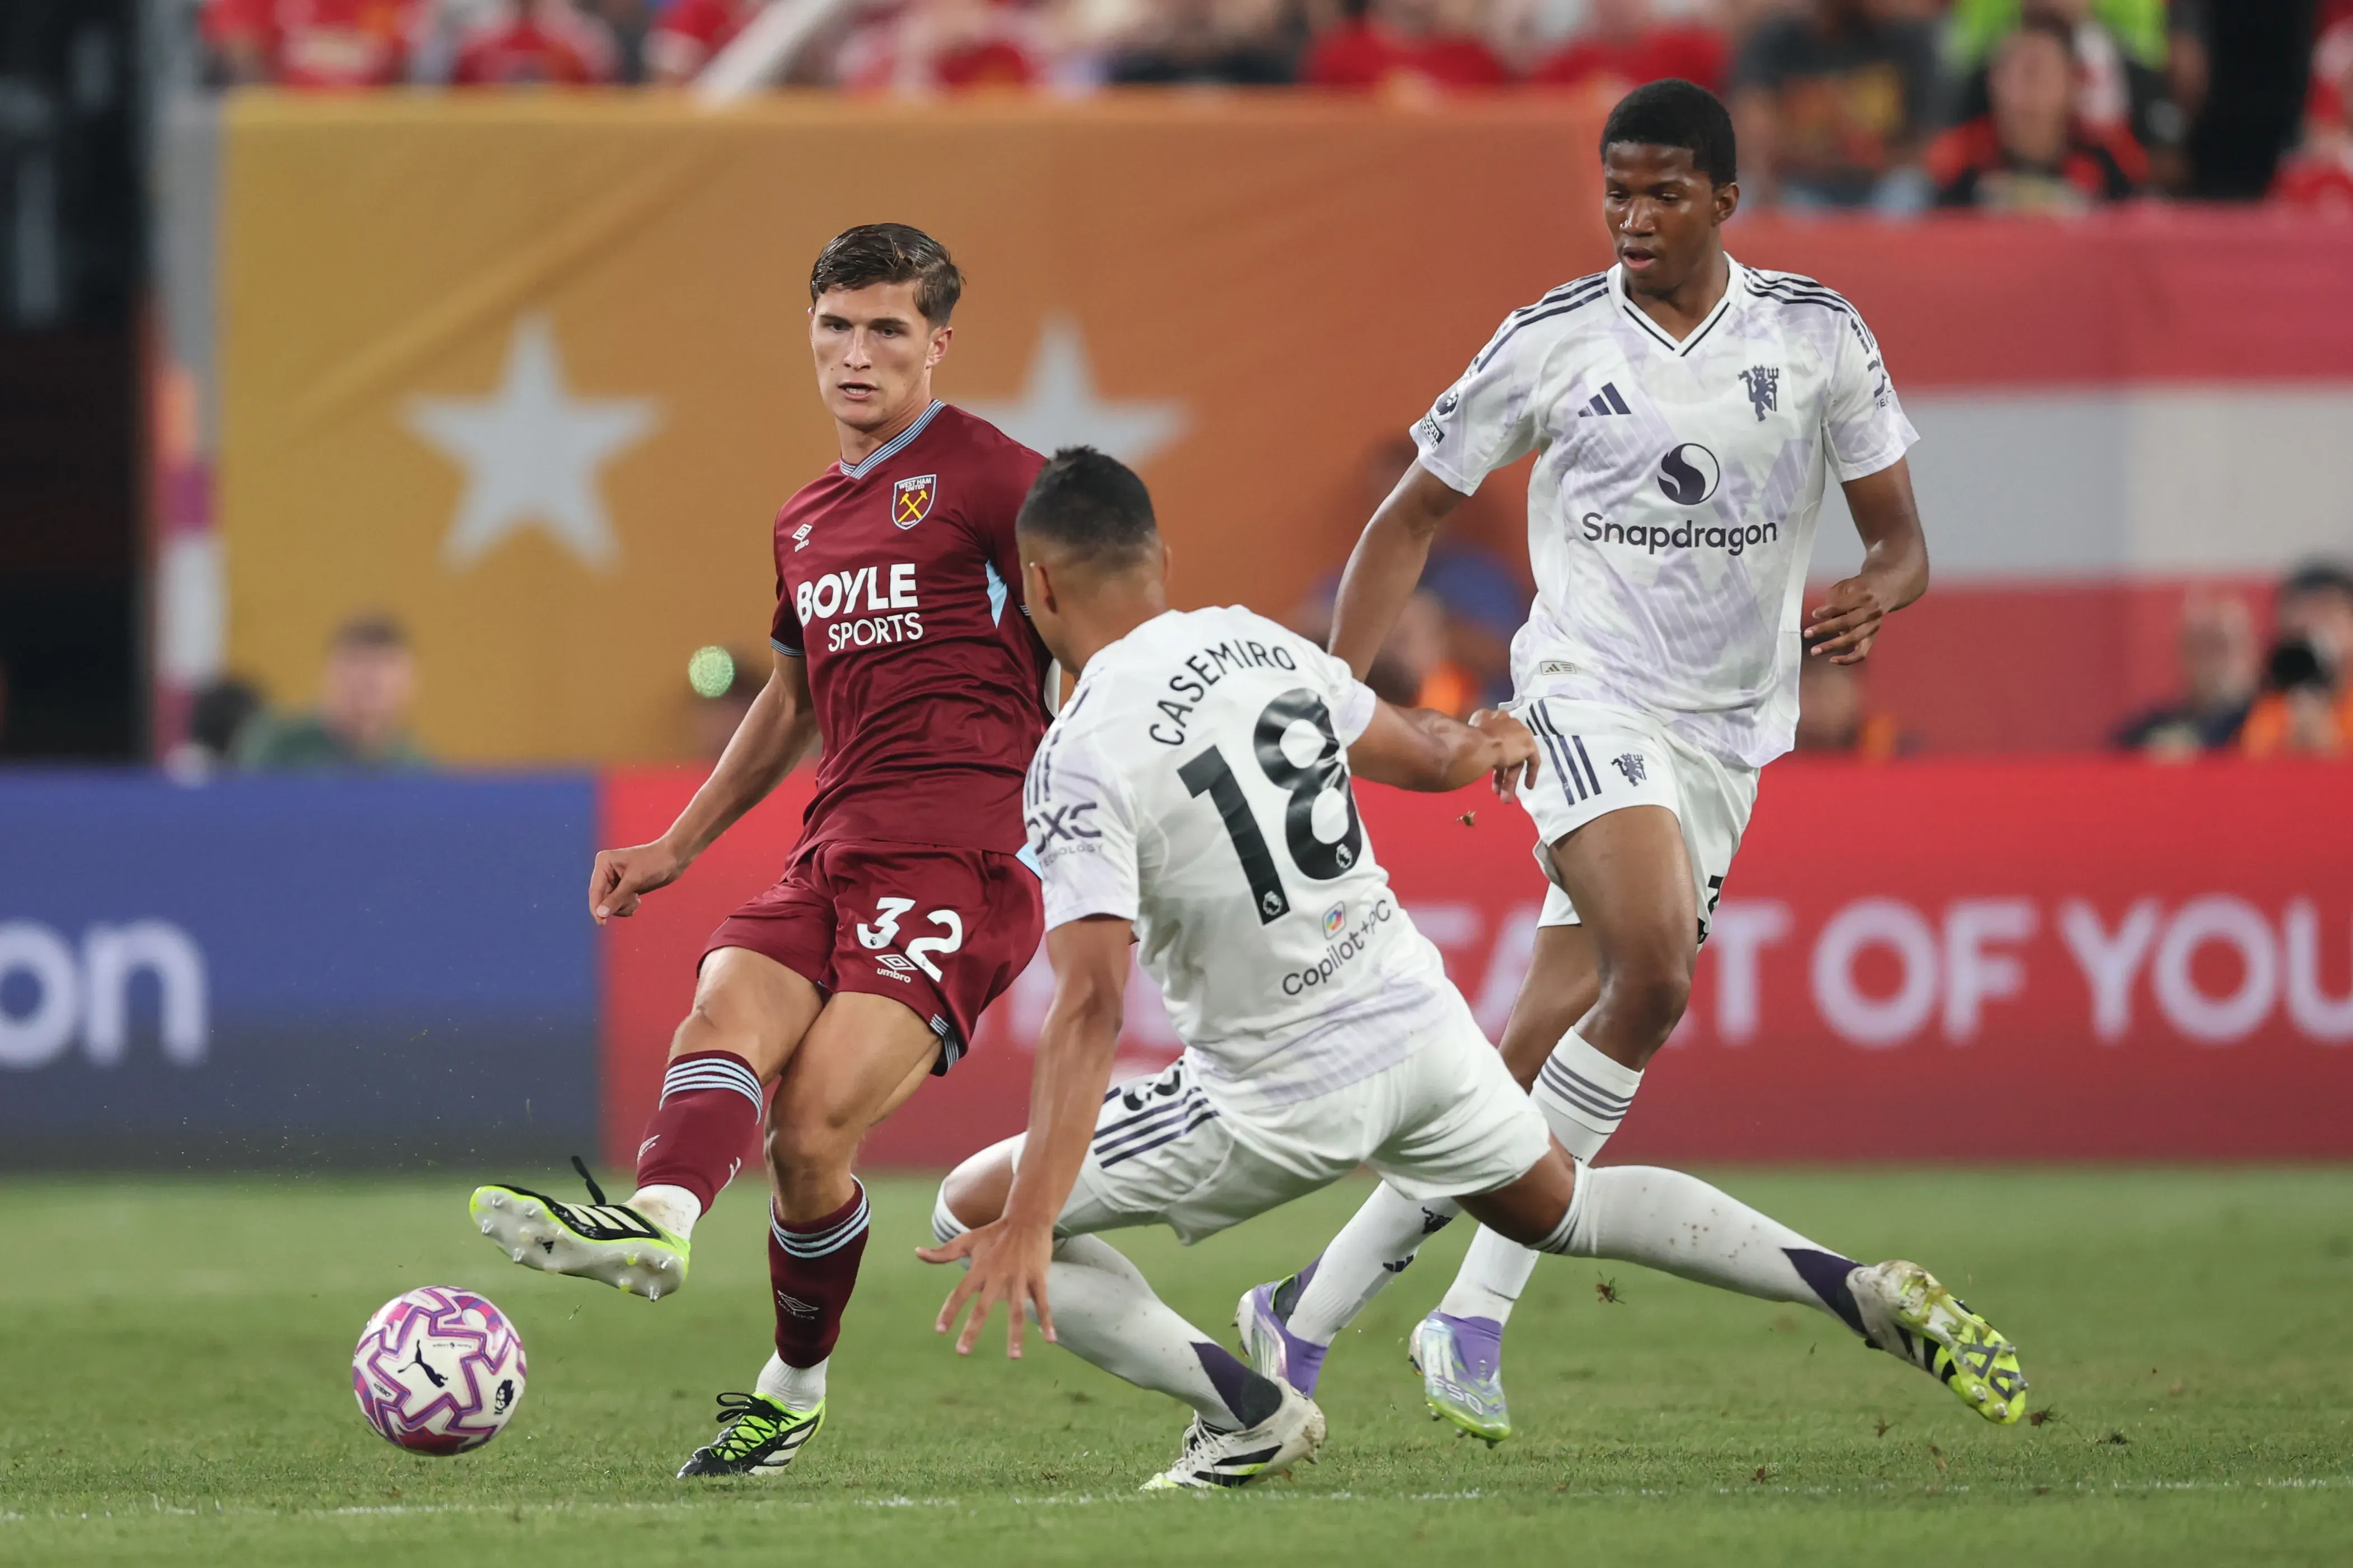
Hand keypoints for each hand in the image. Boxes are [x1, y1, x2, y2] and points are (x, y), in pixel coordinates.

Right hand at [589, 839, 686, 923]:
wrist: (673, 858)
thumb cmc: (654, 862)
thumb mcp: (634, 880)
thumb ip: (616, 898)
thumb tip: (600, 914)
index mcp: (603, 862)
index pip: (595, 890)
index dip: (597, 908)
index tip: (602, 923)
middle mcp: (606, 870)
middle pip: (602, 899)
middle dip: (618, 904)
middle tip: (634, 900)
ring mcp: (614, 879)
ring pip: (610, 904)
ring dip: (624, 906)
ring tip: (637, 900)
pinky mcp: (623, 887)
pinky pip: (619, 904)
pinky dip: (627, 906)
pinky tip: (637, 900)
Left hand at [916, 1217, 1055, 1358]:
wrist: (1027, 1218)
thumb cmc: (994, 1233)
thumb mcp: (967, 1240)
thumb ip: (944, 1253)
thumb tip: (917, 1253)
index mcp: (979, 1269)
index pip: (959, 1293)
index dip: (949, 1311)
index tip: (940, 1330)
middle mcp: (997, 1276)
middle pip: (982, 1307)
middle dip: (972, 1330)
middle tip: (961, 1352)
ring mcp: (1019, 1278)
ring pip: (1017, 1311)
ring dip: (1015, 1335)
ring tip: (1014, 1357)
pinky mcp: (1037, 1278)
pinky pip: (1043, 1303)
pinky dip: (1047, 1321)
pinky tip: (1051, 1340)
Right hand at [1468, 707, 1540, 796]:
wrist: (1476, 746)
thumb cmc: (1463, 745)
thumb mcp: (1464, 741)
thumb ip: (1470, 744)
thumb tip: (1460, 754)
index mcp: (1485, 717)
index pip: (1491, 735)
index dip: (1489, 753)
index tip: (1486, 768)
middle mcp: (1504, 719)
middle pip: (1504, 748)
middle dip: (1500, 773)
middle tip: (1495, 791)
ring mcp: (1517, 730)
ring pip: (1514, 757)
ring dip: (1509, 779)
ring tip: (1505, 798)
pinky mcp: (1527, 743)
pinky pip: (1532, 759)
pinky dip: (1530, 773)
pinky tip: (1528, 786)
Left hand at [1804, 575, 1888, 664]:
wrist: (1885, 590)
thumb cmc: (1860, 588)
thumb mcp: (1846, 585)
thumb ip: (1834, 599)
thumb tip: (1821, 616)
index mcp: (1863, 595)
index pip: (1843, 605)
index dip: (1827, 610)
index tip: (1814, 614)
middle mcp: (1871, 611)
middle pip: (1848, 622)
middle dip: (1826, 628)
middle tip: (1808, 633)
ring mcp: (1873, 625)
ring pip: (1853, 638)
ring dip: (1832, 645)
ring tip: (1815, 651)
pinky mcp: (1872, 637)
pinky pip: (1861, 653)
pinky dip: (1848, 659)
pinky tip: (1832, 660)